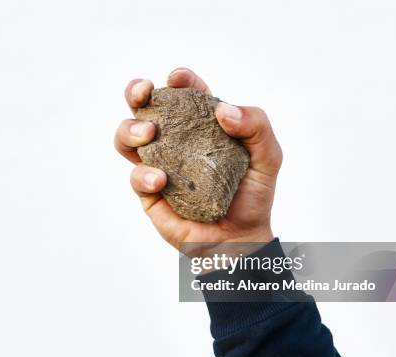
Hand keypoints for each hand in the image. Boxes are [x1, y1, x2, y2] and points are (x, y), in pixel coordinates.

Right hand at [115, 68, 281, 249]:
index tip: (178, 78)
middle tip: (143, 93)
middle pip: (144, 107)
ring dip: (130, 129)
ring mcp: (158, 164)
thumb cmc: (253, 196)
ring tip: (148, 134)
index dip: (179, 80)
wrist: (240, 240)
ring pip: (126, 137)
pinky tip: (161, 180)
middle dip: (136, 92)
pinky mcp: (148, 192)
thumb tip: (222, 111)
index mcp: (200, 125)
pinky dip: (144, 174)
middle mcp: (174, 141)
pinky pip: (136, 176)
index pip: (185, 94)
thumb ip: (256, 125)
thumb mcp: (268, 157)